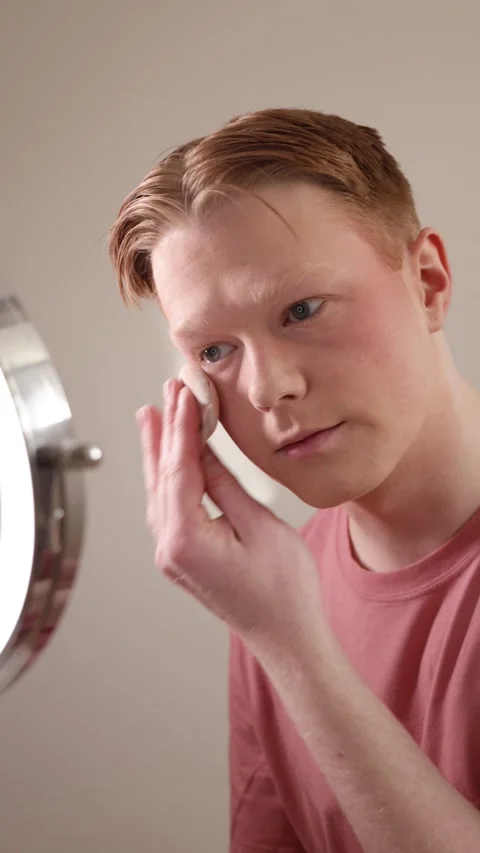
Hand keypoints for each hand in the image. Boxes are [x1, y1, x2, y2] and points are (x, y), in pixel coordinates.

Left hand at [136, 378, 321, 651]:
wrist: (288, 638)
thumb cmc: (285, 591)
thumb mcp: (260, 525)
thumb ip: (224, 484)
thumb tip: (202, 449)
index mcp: (186, 539)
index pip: (178, 469)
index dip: (182, 427)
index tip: (184, 393)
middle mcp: (169, 548)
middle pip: (161, 477)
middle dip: (164, 432)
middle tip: (166, 393)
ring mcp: (172, 555)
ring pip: (160, 491)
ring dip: (161, 452)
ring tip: (157, 416)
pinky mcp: (182, 558)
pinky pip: (167, 508)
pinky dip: (169, 477)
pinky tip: (170, 460)